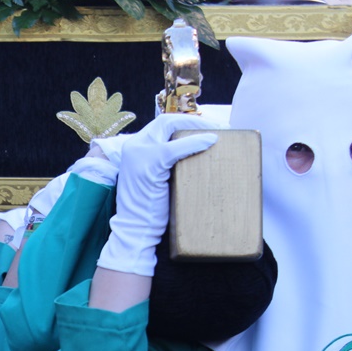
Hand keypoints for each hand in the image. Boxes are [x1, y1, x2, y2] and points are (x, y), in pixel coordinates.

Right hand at [96, 114, 219, 276]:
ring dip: (197, 127)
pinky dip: (195, 143)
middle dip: (194, 121)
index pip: (161, 125)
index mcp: (133, 149)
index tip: (206, 127)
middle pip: (167, 121)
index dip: (185, 122)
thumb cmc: (148, 209)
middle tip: (218, 127)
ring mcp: (140, 155)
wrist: (135, 229)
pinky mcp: (150, 165)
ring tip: (218, 133)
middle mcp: (133, 147)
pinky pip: (176, 148)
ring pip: (171, 128)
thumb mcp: (154, 178)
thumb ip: (166, 164)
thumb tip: (192, 154)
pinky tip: (211, 142)